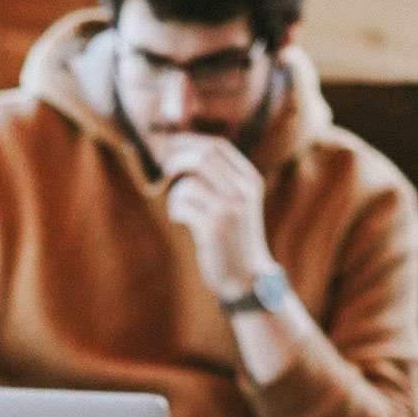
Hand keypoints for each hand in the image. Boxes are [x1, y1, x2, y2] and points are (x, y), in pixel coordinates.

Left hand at [162, 135, 275, 300]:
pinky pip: (182, 205)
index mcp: (251, 181)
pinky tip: (183, 220)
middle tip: (166, 171)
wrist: (246, 276)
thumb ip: (224, 179)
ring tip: (182, 209)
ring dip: (177, 195)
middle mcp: (242, 191)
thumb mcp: (240, 203)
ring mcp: (229, 208)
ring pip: (189, 184)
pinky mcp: (212, 227)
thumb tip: (190, 152)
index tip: (175, 143)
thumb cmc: (236, 237)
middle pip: (202, 158)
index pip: (218, 147)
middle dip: (179, 160)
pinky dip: (176, 210)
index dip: (193, 141)